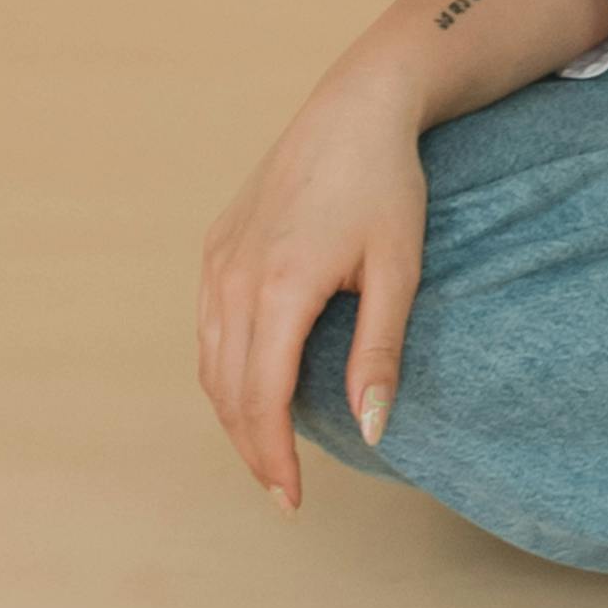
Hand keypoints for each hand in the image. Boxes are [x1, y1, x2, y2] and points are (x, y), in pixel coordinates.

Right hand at [197, 70, 428, 510]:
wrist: (357, 107)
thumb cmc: (386, 184)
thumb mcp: (398, 270)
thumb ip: (379, 354)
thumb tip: (371, 431)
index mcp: (279, 287)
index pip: (262, 401)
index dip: (273, 458)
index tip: (294, 500)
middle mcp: (234, 277)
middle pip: (227, 391)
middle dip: (252, 448)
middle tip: (283, 491)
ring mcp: (218, 259)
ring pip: (210, 362)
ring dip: (233, 413)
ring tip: (268, 449)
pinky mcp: (216, 244)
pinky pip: (208, 325)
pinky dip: (224, 368)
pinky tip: (253, 384)